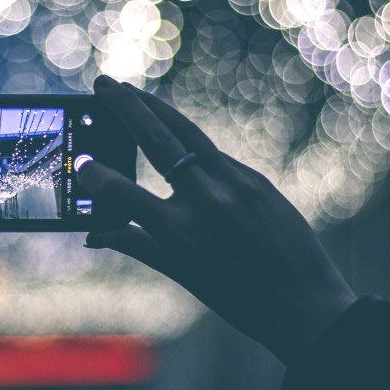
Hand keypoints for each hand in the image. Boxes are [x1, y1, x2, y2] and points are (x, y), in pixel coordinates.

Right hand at [81, 75, 356, 363]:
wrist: (307, 306)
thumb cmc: (238, 298)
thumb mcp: (182, 275)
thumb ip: (137, 245)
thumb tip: (95, 234)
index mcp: (180, 234)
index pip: (125, 194)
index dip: (97, 176)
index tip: (81, 163)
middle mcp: (207, 202)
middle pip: (158, 140)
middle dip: (126, 108)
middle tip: (103, 83)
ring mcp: (236, 185)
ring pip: (188, 133)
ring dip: (156, 107)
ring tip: (130, 91)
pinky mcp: (257, 180)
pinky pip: (214, 154)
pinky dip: (188, 140)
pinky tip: (172, 130)